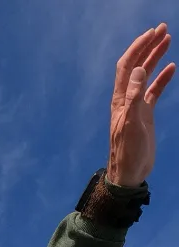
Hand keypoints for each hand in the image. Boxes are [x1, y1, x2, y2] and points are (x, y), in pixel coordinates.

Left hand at [107, 24, 174, 186]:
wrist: (128, 173)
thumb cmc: (127, 152)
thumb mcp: (130, 124)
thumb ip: (134, 97)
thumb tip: (139, 70)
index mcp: (120, 99)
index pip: (127, 66)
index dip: (138, 48)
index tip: (152, 33)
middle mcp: (126, 99)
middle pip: (137, 66)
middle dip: (148, 46)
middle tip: (163, 29)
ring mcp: (136, 106)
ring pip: (146, 75)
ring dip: (155, 57)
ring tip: (167, 40)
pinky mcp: (145, 115)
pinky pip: (154, 91)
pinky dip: (162, 78)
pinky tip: (171, 68)